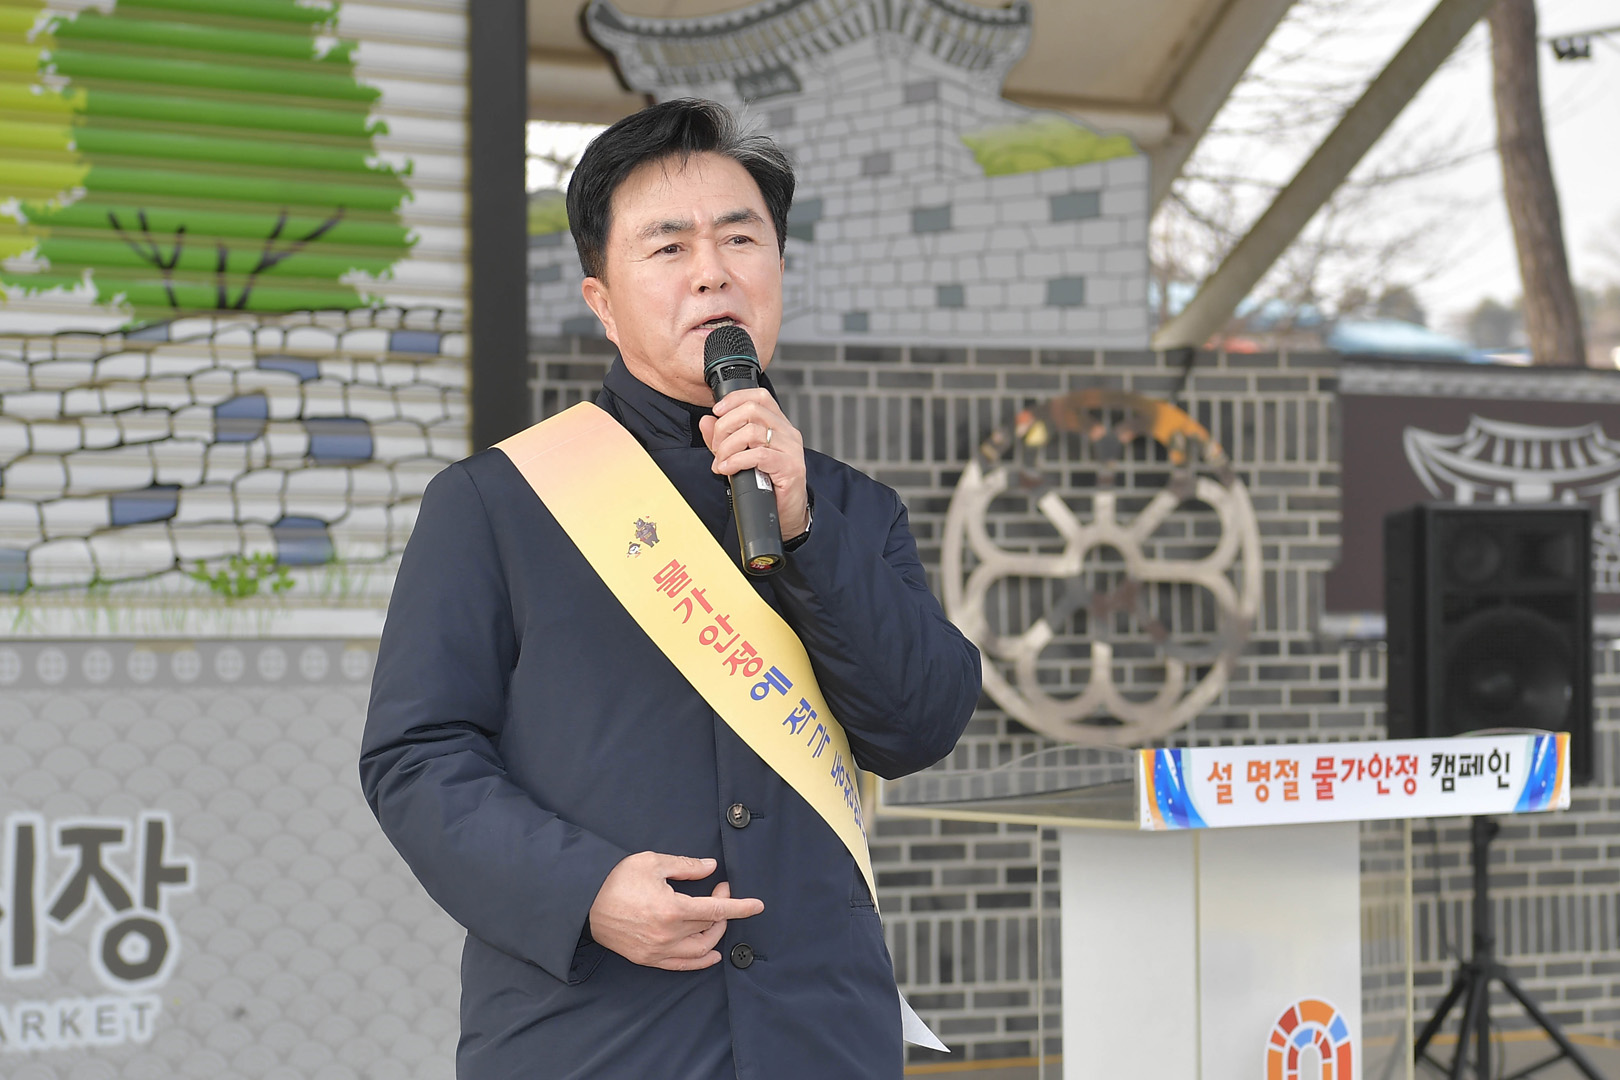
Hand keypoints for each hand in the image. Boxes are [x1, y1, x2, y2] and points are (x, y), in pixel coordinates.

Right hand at [587, 853, 762, 970]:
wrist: (584, 903)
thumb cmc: (616, 879)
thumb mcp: (652, 863)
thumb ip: (686, 866)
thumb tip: (711, 868)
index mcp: (672, 909)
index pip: (716, 910)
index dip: (739, 907)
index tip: (757, 905)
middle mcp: (668, 934)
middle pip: (710, 927)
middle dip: (723, 909)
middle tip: (720, 891)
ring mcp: (658, 950)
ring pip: (700, 949)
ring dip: (716, 934)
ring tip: (719, 919)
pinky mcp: (648, 959)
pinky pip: (682, 965)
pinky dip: (700, 961)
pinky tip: (711, 955)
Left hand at [699, 389, 809, 537]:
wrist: (786, 514)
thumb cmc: (768, 485)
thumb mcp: (740, 457)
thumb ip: (723, 438)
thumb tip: (706, 421)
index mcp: (778, 425)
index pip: (759, 396)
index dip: (735, 399)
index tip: (716, 411)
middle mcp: (787, 433)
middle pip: (752, 410)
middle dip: (725, 426)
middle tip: (716, 446)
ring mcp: (791, 449)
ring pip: (752, 431)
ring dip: (728, 447)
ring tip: (721, 462)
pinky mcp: (790, 467)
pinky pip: (758, 455)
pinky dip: (736, 461)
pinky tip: (728, 469)